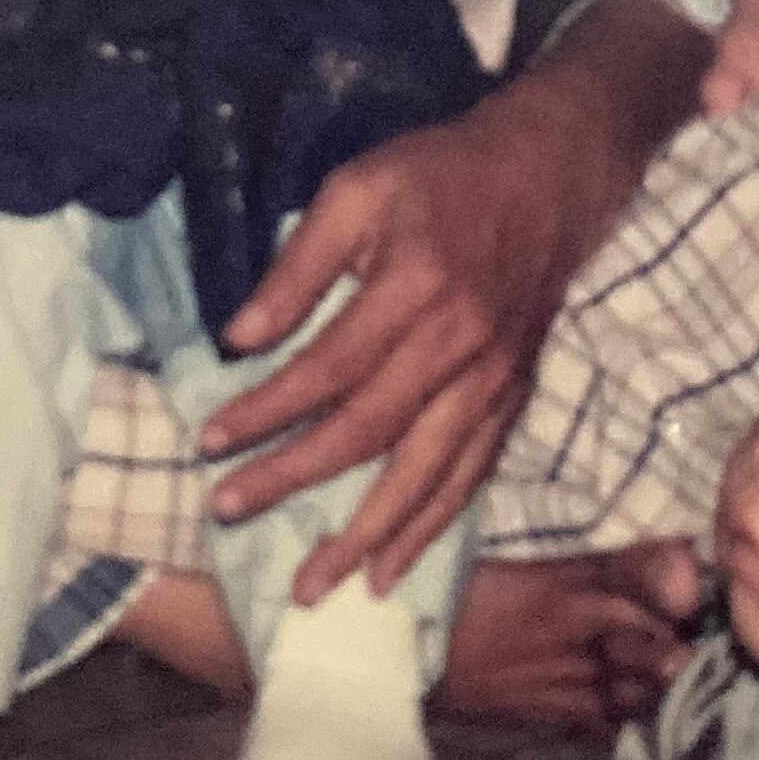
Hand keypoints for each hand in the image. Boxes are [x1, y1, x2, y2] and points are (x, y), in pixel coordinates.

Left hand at [193, 10, 661, 610]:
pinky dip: (429, 529)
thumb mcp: (358, 186)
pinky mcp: (513, 399)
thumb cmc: (440, 174)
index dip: (266, 409)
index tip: (208, 439)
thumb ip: (299, 264)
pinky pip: (468, 478)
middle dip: (294, 480)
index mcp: (416, 286)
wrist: (550, 174)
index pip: (327, 367)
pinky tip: (390, 570)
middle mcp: (459, 345)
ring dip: (365, 536)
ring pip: (426, 475)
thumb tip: (239, 336)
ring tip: (312, 585)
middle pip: (370, 432)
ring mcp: (493, 380)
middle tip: (228, 511)